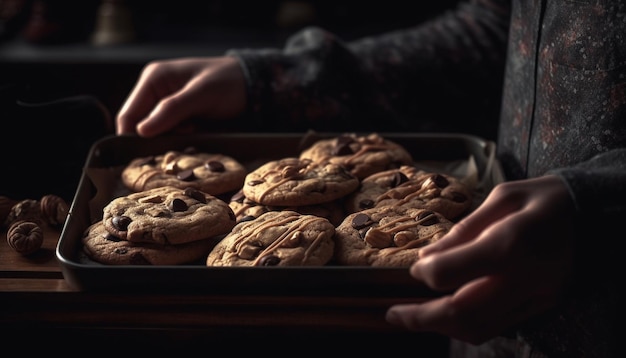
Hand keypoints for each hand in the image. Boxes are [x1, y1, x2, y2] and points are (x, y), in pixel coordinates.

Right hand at [116, 57, 246, 136]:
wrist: (253, 86)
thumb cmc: (228, 82)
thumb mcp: (201, 94)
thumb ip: (172, 110)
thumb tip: (141, 131)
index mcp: (154, 79)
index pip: (129, 115)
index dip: (131, 138)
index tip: (142, 159)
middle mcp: (156, 93)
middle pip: (141, 127)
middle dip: (156, 141)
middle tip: (176, 149)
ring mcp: (168, 107)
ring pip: (157, 135)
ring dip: (171, 142)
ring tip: (193, 136)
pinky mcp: (181, 119)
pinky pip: (173, 136)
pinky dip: (182, 142)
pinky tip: (196, 138)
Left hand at [386, 175, 575, 343]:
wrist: (594, 214)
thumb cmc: (544, 198)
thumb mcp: (503, 197)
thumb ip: (464, 230)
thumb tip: (427, 256)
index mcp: (511, 242)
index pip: (452, 273)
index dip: (425, 273)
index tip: (414, 267)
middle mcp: (526, 277)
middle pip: (463, 312)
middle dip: (421, 318)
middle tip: (393, 315)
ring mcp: (537, 297)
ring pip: (479, 328)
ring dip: (439, 328)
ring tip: (412, 319)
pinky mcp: (543, 306)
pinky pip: (497, 327)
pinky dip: (465, 326)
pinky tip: (445, 317)